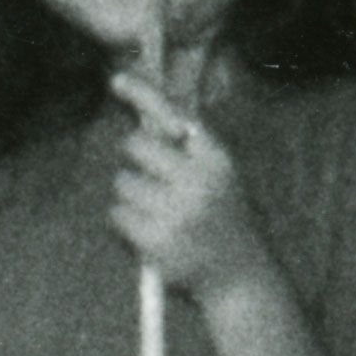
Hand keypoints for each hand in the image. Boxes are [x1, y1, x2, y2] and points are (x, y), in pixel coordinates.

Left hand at [103, 75, 263, 300]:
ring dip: (130, 196)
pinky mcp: (157, 240)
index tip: (117, 79)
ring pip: (122, 183)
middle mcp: (199, 182)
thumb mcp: (220, 176)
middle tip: (151, 178)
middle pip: (135, 146)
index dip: (144, 94)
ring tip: (159, 214)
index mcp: (218, 160)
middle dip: (134, 158)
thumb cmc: (223, 219)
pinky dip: (124, 222)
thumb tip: (145, 116)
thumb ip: (190, 149)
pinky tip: (150, 233)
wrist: (240, 276)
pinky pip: (116, 214)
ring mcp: (177, 212)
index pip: (176, 116)